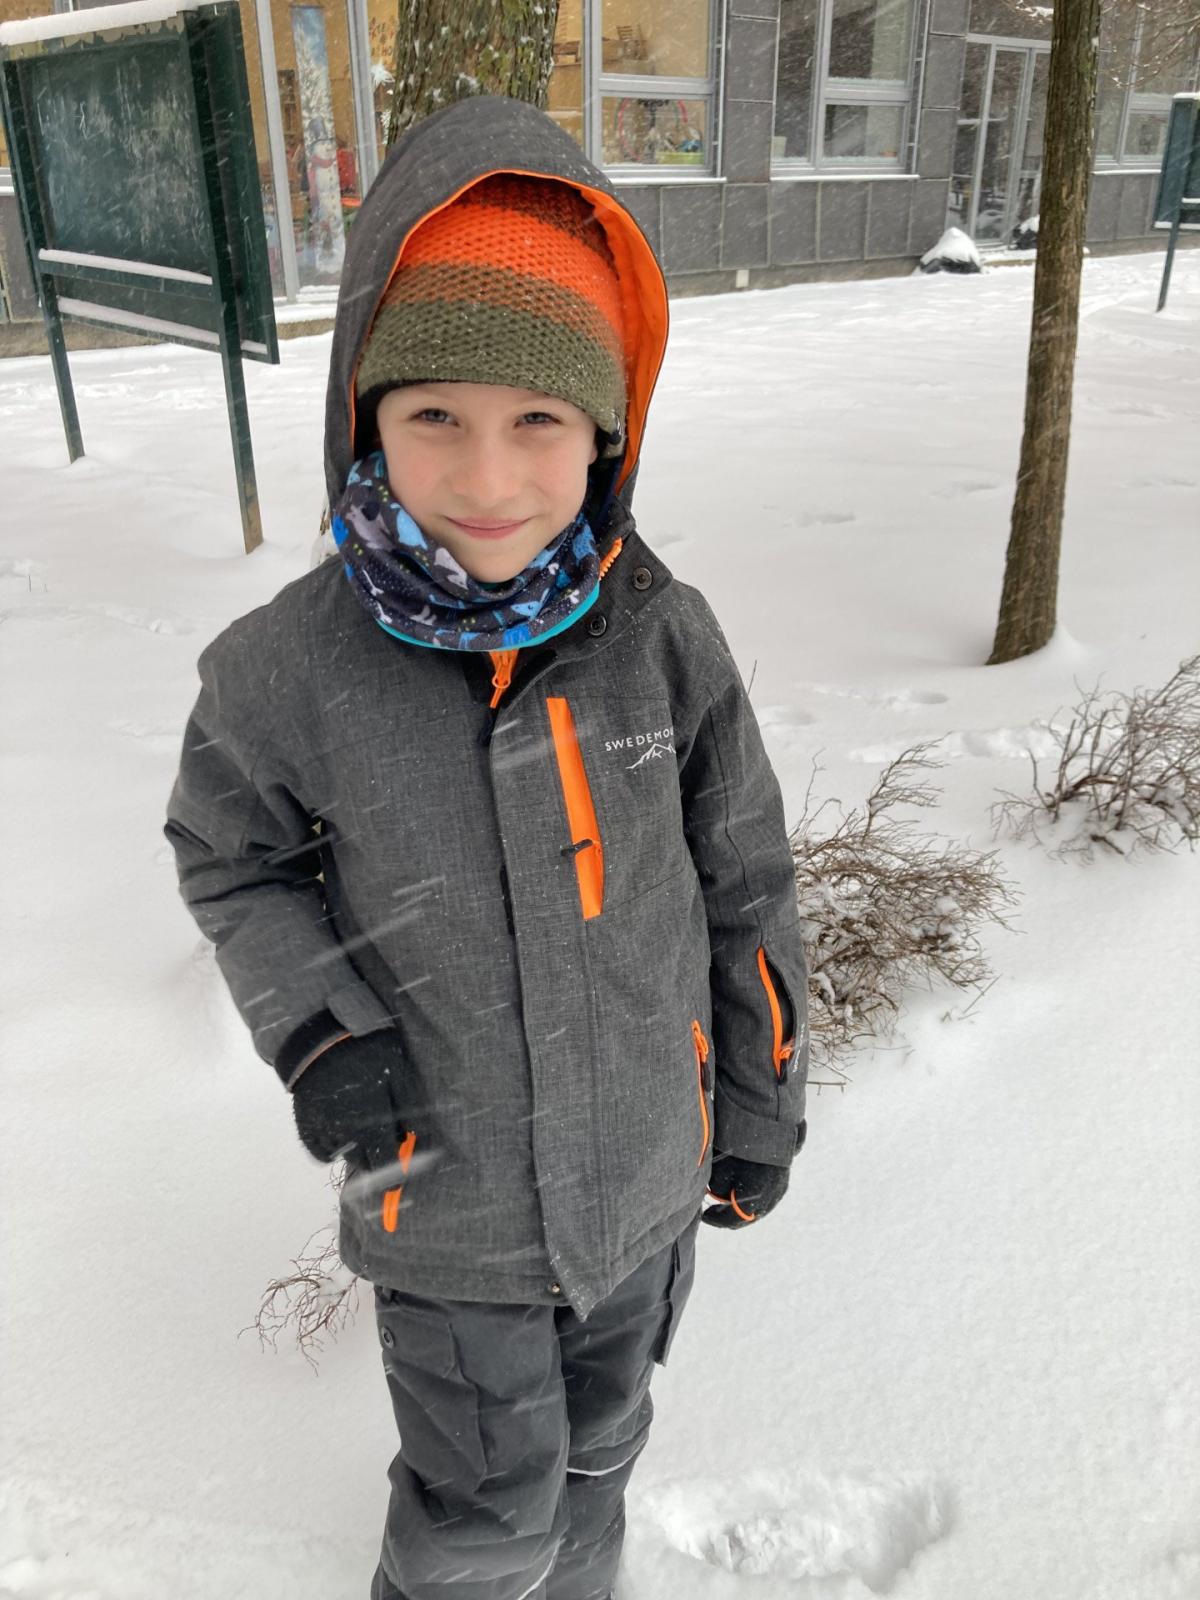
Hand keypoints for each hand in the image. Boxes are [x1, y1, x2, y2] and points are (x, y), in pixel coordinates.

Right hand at [290, 1030, 406, 1167]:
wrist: (322, 1037)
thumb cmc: (367, 1052)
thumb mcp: (399, 1073)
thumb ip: (411, 1107)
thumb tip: (422, 1134)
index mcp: (371, 1125)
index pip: (385, 1165)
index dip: (396, 1173)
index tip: (400, 1175)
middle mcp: (345, 1135)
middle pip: (364, 1162)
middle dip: (375, 1154)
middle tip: (381, 1130)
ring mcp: (322, 1133)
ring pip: (344, 1155)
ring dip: (355, 1147)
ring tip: (359, 1117)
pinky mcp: (305, 1128)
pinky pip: (321, 1153)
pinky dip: (332, 1146)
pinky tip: (340, 1125)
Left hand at [702, 1153, 789, 1228]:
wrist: (769, 1125)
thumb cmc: (741, 1146)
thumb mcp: (722, 1167)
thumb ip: (718, 1188)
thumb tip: (715, 1195)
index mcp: (752, 1199)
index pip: (730, 1220)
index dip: (715, 1220)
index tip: (704, 1216)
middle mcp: (768, 1200)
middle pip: (746, 1218)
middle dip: (728, 1216)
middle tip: (713, 1211)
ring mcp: (778, 1192)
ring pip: (758, 1209)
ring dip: (742, 1208)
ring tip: (726, 1200)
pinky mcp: (783, 1182)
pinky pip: (767, 1199)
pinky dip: (753, 1199)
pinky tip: (742, 1190)